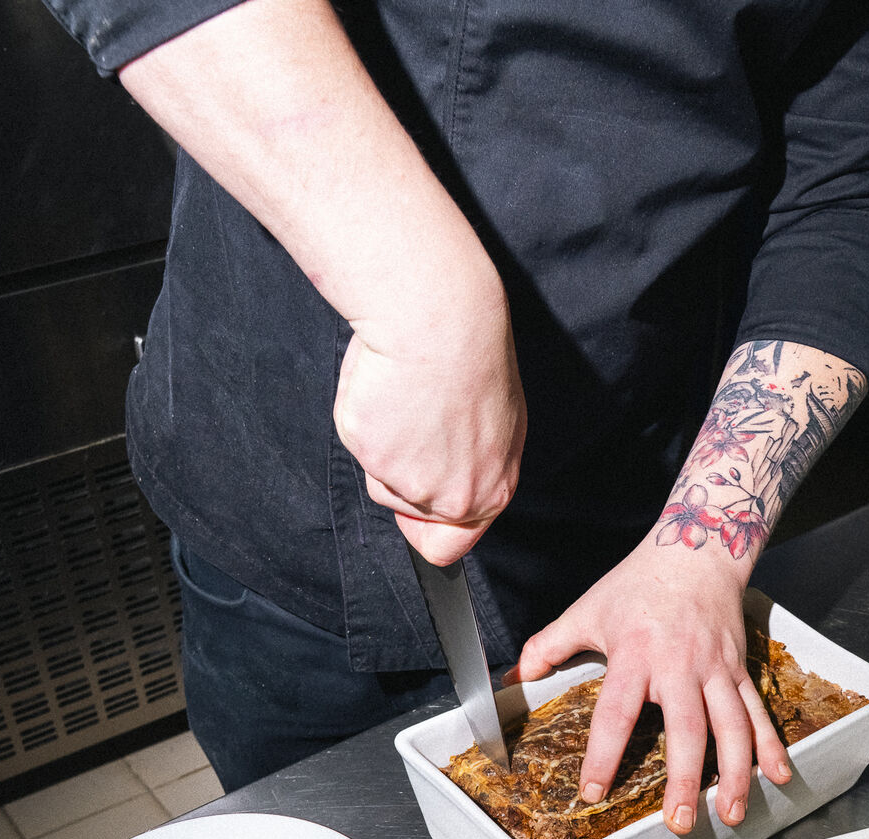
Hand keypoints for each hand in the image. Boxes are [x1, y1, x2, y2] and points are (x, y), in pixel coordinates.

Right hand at [119, 0, 528, 569]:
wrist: (425, 281)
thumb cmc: (425, 297)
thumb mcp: (438, 344)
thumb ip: (422, 393)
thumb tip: (392, 382)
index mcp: (499, 438)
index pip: (470, 516)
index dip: (432, 503)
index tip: (414, 479)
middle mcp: (489, 468)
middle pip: (431, 528)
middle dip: (401, 481)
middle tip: (390, 411)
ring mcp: (459, 480)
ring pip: (397, 510)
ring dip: (378, 463)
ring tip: (381, 395)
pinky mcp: (423, 481)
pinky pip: (386, 503)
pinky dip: (369, 460)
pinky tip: (375, 404)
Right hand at [334, 266, 526, 564]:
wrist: (440, 319)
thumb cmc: (470, 355)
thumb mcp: (496, 422)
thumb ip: (473, 466)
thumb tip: (448, 484)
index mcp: (491, 491)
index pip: (447, 547)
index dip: (426, 526)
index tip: (420, 497)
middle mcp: (455, 497)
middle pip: (406, 512)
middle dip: (402, 477)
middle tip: (418, 425)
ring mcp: (412, 482)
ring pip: (379, 481)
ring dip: (384, 448)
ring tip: (406, 402)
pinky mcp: (373, 456)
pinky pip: (357, 449)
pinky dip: (365, 419)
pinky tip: (387, 390)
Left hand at [511, 544, 791, 833]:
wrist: (697, 548)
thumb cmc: (638, 582)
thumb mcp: (587, 610)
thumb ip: (548, 646)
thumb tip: (514, 677)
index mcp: (636, 654)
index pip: (617, 713)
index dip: (604, 756)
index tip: (594, 792)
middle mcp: (681, 665)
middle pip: (687, 729)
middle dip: (686, 779)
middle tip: (679, 822)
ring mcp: (716, 669)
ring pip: (732, 727)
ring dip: (735, 774)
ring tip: (732, 814)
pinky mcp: (740, 669)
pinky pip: (758, 711)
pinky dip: (771, 745)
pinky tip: (778, 776)